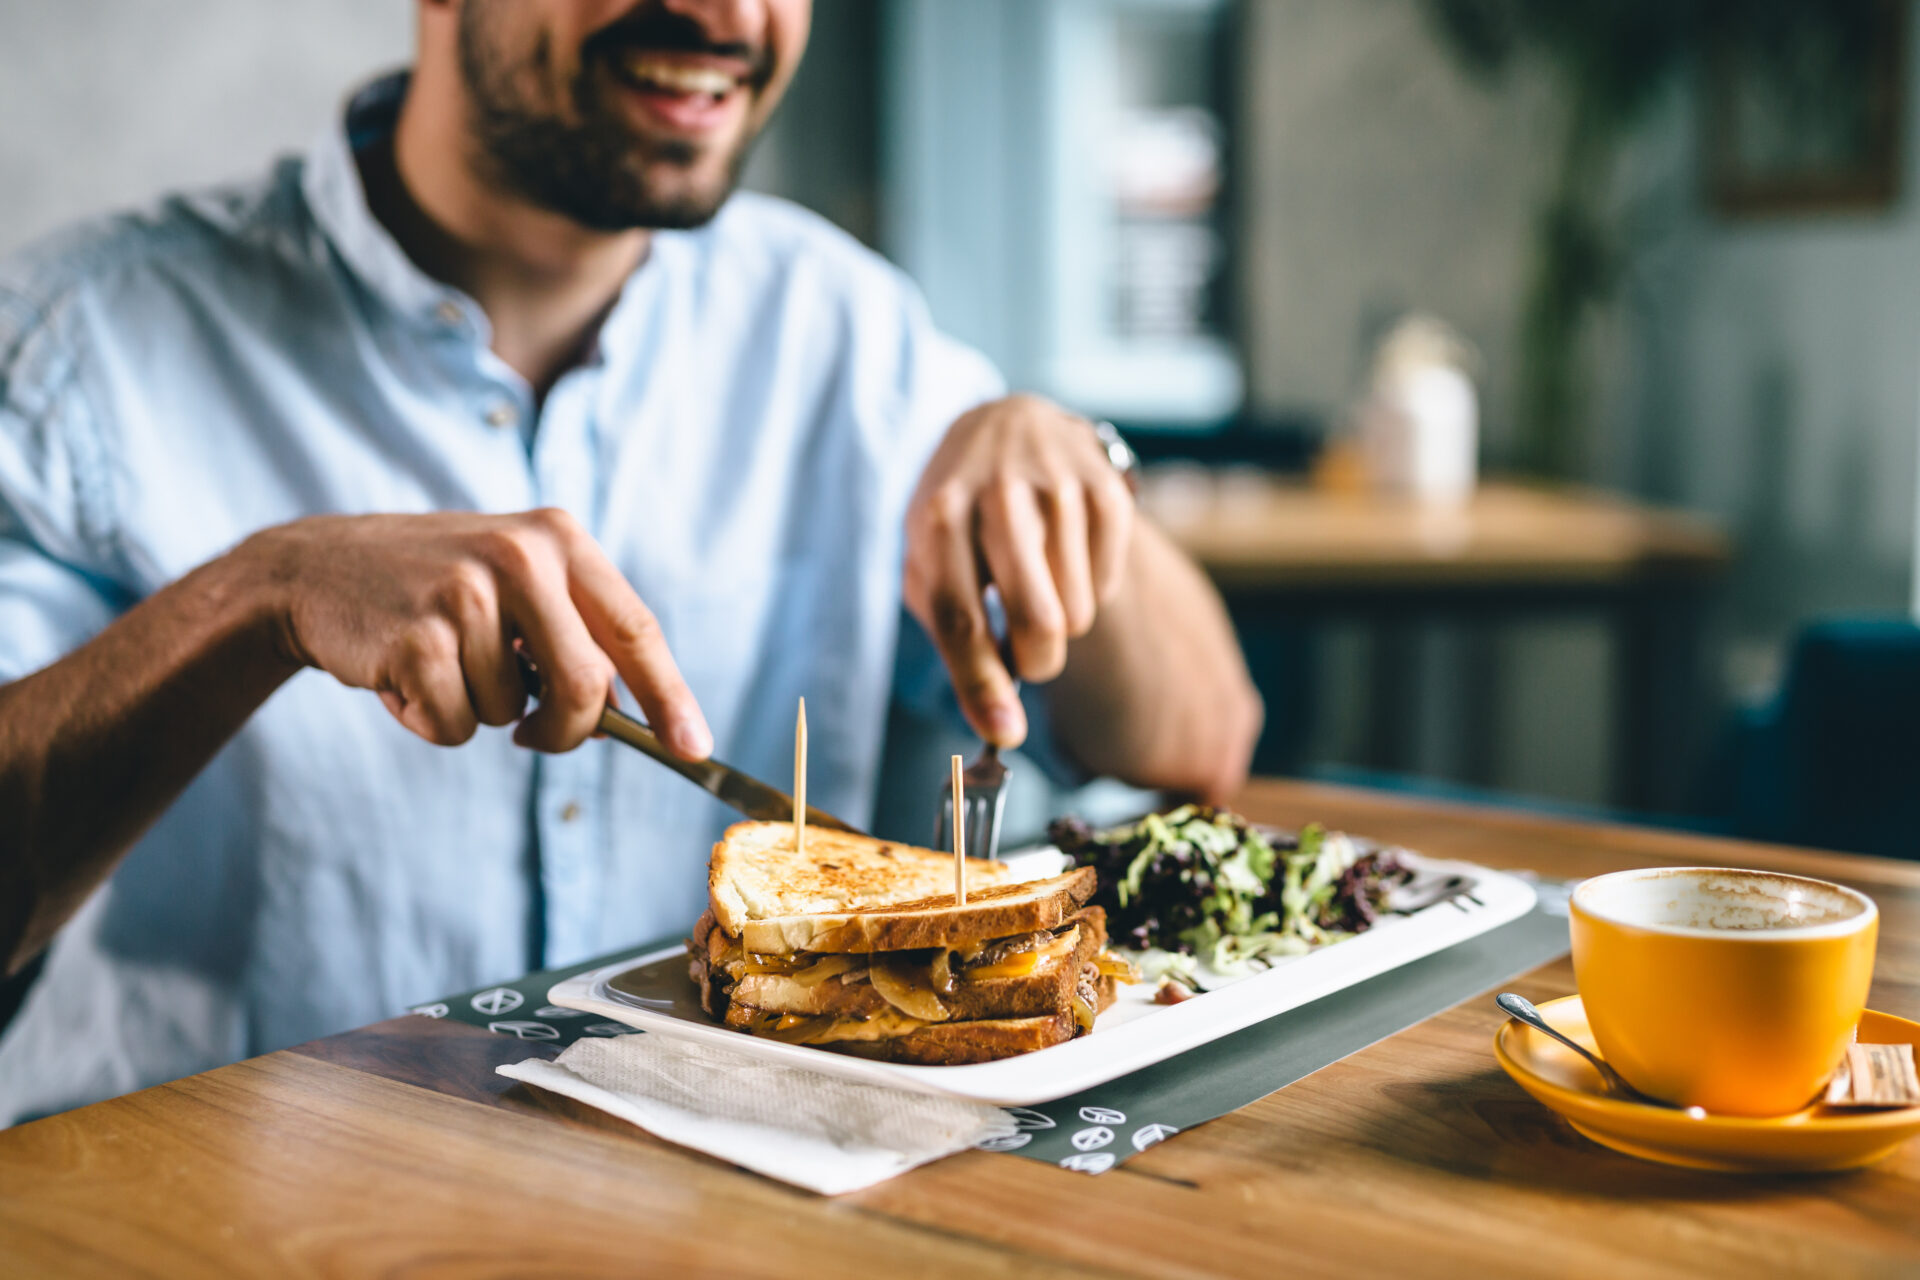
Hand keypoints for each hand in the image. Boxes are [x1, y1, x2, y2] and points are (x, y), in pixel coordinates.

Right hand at [244, 509, 711, 756]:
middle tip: (535, 733)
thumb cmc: (436, 591)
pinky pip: (458, 725)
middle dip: (567, 730)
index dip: (670, 697)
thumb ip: (578, 635)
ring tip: (439, 662)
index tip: (695, 750)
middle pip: (587, 686)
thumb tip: (639, 716)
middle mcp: (521, 554)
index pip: (637, 629)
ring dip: (479, 712)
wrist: (316, 570)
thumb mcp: (516, 586)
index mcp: (560, 539)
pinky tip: (403, 676)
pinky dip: (434, 721)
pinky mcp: (418, 634)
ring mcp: (468, 591)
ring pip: (514, 712)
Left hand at [904, 394, 1134, 746]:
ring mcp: (1057, 486)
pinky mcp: (1105, 485)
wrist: (1005, 426)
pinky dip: (1091, 589)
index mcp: (937, 517)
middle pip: (1036, 621)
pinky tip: (1066, 554)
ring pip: (1077, 613)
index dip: (982, 685)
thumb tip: (1000, 725)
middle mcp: (997, 495)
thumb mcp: (930, 562)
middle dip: (1038, 663)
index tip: (1006, 735)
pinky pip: (1109, 584)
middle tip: (1031, 657)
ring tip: (1038, 580)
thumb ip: (955, 641)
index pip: (961, 619)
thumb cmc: (959, 517)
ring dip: (1061, 622)